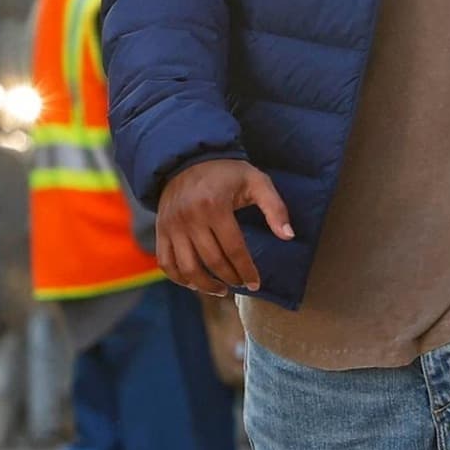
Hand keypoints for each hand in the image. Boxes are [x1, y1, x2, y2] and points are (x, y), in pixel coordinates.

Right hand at [155, 158, 288, 292]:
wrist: (188, 159)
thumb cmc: (228, 172)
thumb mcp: (257, 182)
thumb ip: (275, 208)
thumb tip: (288, 236)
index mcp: (215, 206)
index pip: (233, 249)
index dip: (246, 270)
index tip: (255, 284)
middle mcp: (190, 218)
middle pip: (211, 261)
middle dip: (229, 279)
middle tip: (241, 285)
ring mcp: (172, 225)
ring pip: (186, 266)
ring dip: (203, 285)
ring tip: (220, 290)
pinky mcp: (160, 229)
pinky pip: (165, 261)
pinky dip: (178, 278)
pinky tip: (194, 283)